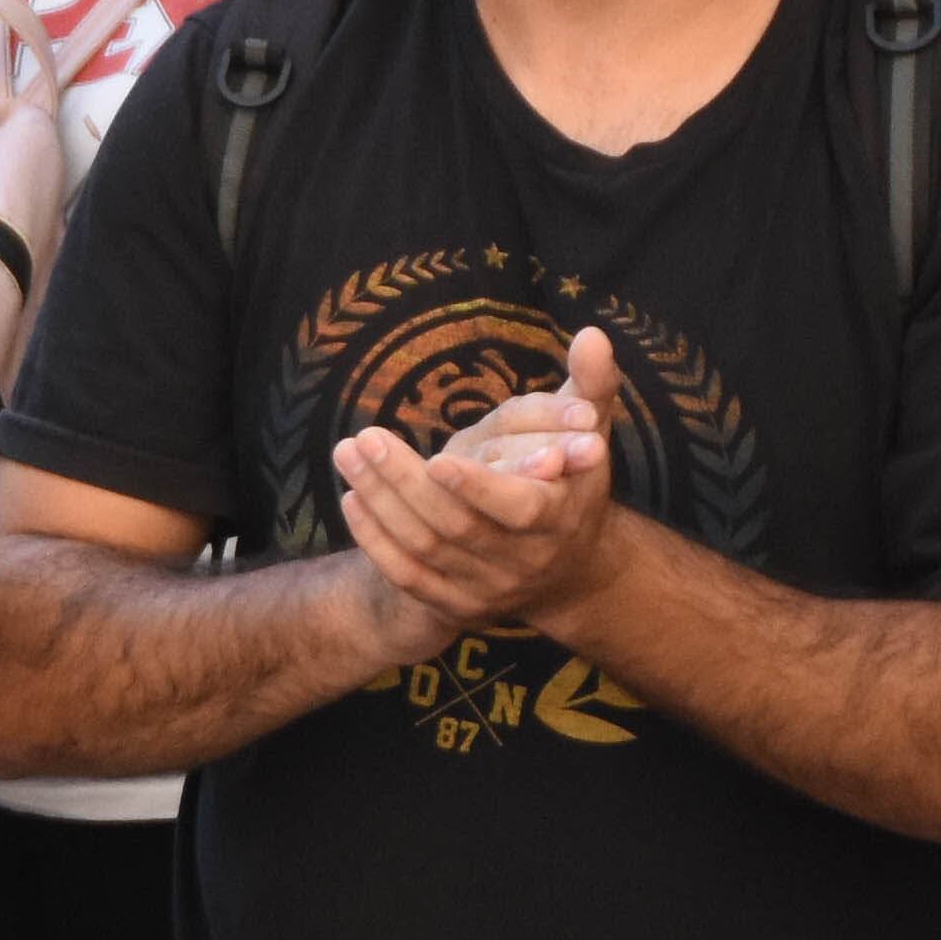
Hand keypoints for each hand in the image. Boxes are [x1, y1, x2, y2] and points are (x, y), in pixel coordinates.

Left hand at [329, 326, 626, 630]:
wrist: (570, 570)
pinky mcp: (456, 606)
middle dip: (405, 481)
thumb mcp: (590, 432)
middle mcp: (524, 561)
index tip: (436, 457)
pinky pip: (407, 576)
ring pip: (424, 549)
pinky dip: (375, 540)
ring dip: (380, 502)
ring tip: (349, 454)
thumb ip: (590, 385)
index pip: (519, 509)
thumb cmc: (572, 483)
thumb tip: (592, 333)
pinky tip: (352, 499)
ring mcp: (488, 588)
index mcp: (559, 518)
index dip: (477, 487)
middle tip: (365, 437)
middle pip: (455, 526)